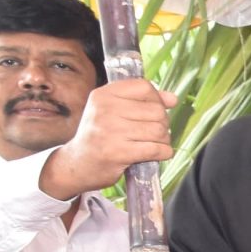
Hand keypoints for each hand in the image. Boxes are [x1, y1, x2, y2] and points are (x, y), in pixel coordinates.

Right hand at [38, 78, 174, 200]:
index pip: (144, 87)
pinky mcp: (118, 152)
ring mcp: (111, 131)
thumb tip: (172, 98)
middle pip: (156, 110)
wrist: (78, 164)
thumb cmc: (99, 136)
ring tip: (154, 143)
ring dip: (163, 140)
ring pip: (159, 130)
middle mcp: (105, 110)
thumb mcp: (114, 111)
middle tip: (154, 132)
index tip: (153, 111)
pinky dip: (164, 152)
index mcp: (103, 95)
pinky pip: (156, 149)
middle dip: (163, 123)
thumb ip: (143, 101)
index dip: (157, 100)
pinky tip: (158, 153)